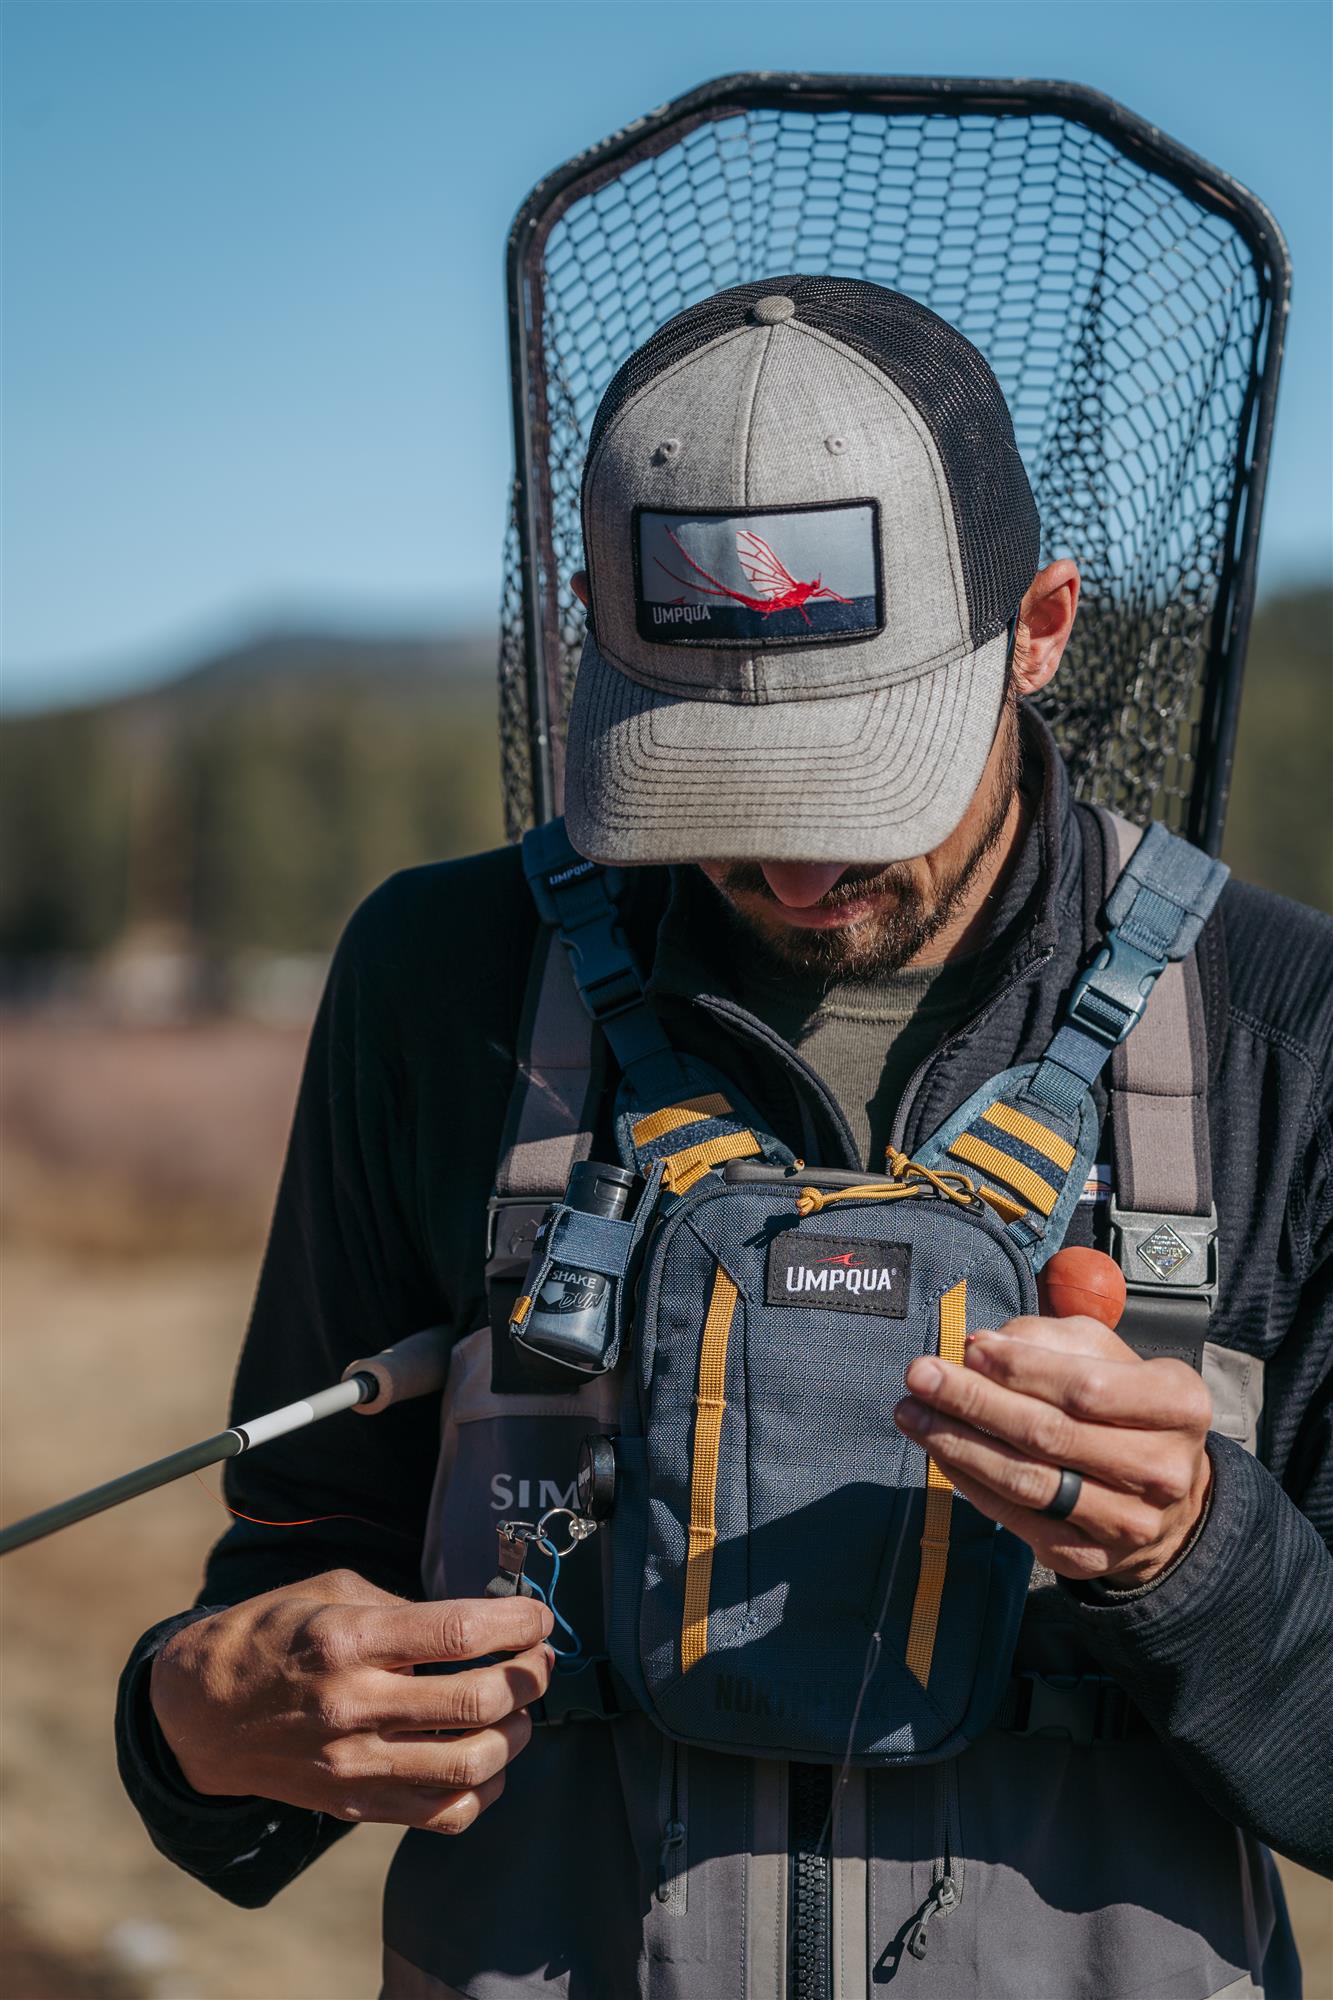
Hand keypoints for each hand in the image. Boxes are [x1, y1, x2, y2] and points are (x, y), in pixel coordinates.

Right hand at [150, 1568, 552, 1832]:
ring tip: (518, 1710)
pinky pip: (444, 1814)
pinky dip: (484, 1789)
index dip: (515, 1623)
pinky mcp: (357, 1806)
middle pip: (477, 1701)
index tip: (538, 1617)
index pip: (458, 1632)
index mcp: (349, 1640)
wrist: (203, 1713)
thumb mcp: (330, 1593)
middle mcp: (354, 1706)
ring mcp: (356, 1765)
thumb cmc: (271, 1636)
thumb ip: (404, 1607)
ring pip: (471, 1766)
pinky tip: (487, 1758)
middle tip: (538, 1661)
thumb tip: (479, 1622)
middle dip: (528, 1677)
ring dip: (515, 1734)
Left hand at [894, 1314, 1212, 1584]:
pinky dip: (970, 1481)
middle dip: (974, 1401)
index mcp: (1178, 1405)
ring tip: (912, 1413)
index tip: (969, 1348)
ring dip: (958, 1443)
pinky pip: (1016, 1518)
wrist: (1166, 1498)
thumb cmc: (1126, 1407)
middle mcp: (1163, 1469)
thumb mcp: (1109, 1356)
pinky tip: (939, 1451)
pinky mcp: (1088, 1557)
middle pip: (1051, 1435)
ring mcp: (1127, 1522)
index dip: (1022, 1369)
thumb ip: (1051, 1341)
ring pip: (1028, 1481)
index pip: (1088, 1388)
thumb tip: (984, 1347)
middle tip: (919, 1375)